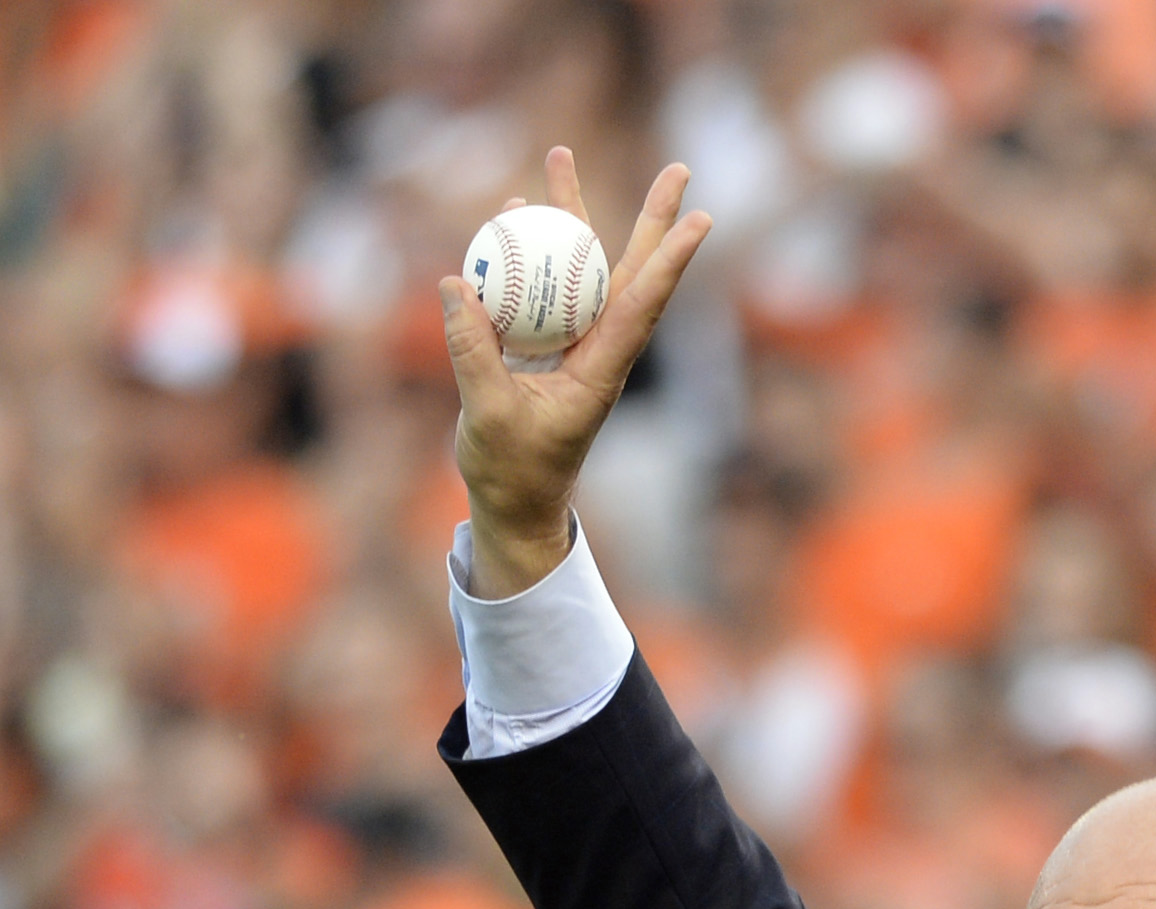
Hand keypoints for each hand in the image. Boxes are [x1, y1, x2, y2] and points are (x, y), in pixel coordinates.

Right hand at [440, 149, 712, 599]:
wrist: (513, 502)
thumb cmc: (512, 472)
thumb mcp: (488, 415)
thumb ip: (473, 352)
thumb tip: (456, 283)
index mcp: (602, 371)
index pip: (643, 307)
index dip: (670, 263)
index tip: (699, 221)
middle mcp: (600, 349)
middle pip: (631, 269)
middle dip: (654, 216)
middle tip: (679, 168)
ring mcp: (576, 343)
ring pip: (585, 267)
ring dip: (574, 214)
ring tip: (558, 159)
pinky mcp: (550, 344)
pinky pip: (546, 285)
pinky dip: (532, 248)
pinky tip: (512, 213)